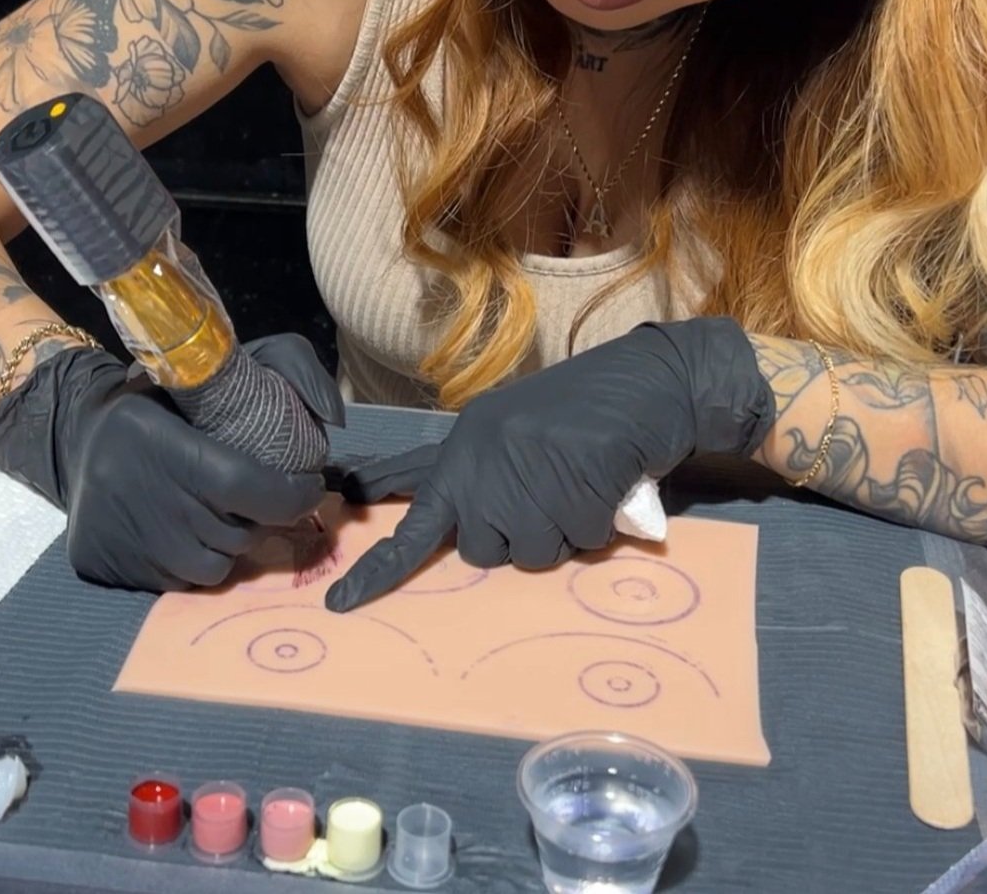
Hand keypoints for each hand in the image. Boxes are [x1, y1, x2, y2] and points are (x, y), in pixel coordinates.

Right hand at [0, 340, 327, 590]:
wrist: (73, 437)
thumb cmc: (156, 403)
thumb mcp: (204, 376)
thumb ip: (278, 372)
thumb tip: (332, 416)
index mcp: (159, 440)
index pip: (244, 485)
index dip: (291, 495)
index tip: (310, 487)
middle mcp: (141, 495)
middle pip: (236, 533)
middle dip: (263, 520)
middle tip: (264, 499)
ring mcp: (123, 539)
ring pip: (213, 567)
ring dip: (231, 546)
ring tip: (223, 516)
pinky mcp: (108, 569)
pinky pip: (179, 584)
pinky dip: (194, 562)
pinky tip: (188, 533)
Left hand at [325, 317, 773, 612]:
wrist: (646, 380)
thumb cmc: (583, 408)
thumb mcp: (515, 433)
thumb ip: (488, 478)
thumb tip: (474, 533)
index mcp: (465, 450)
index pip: (417, 521)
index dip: (379, 570)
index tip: (340, 605)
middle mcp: (485, 465)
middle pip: (487, 551)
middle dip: (519, 535)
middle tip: (553, 488)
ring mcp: (526, 479)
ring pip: (535, 554)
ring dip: (564, 529)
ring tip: (582, 480)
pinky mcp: (573, 491)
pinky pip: (582, 541)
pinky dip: (599, 521)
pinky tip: (606, 479)